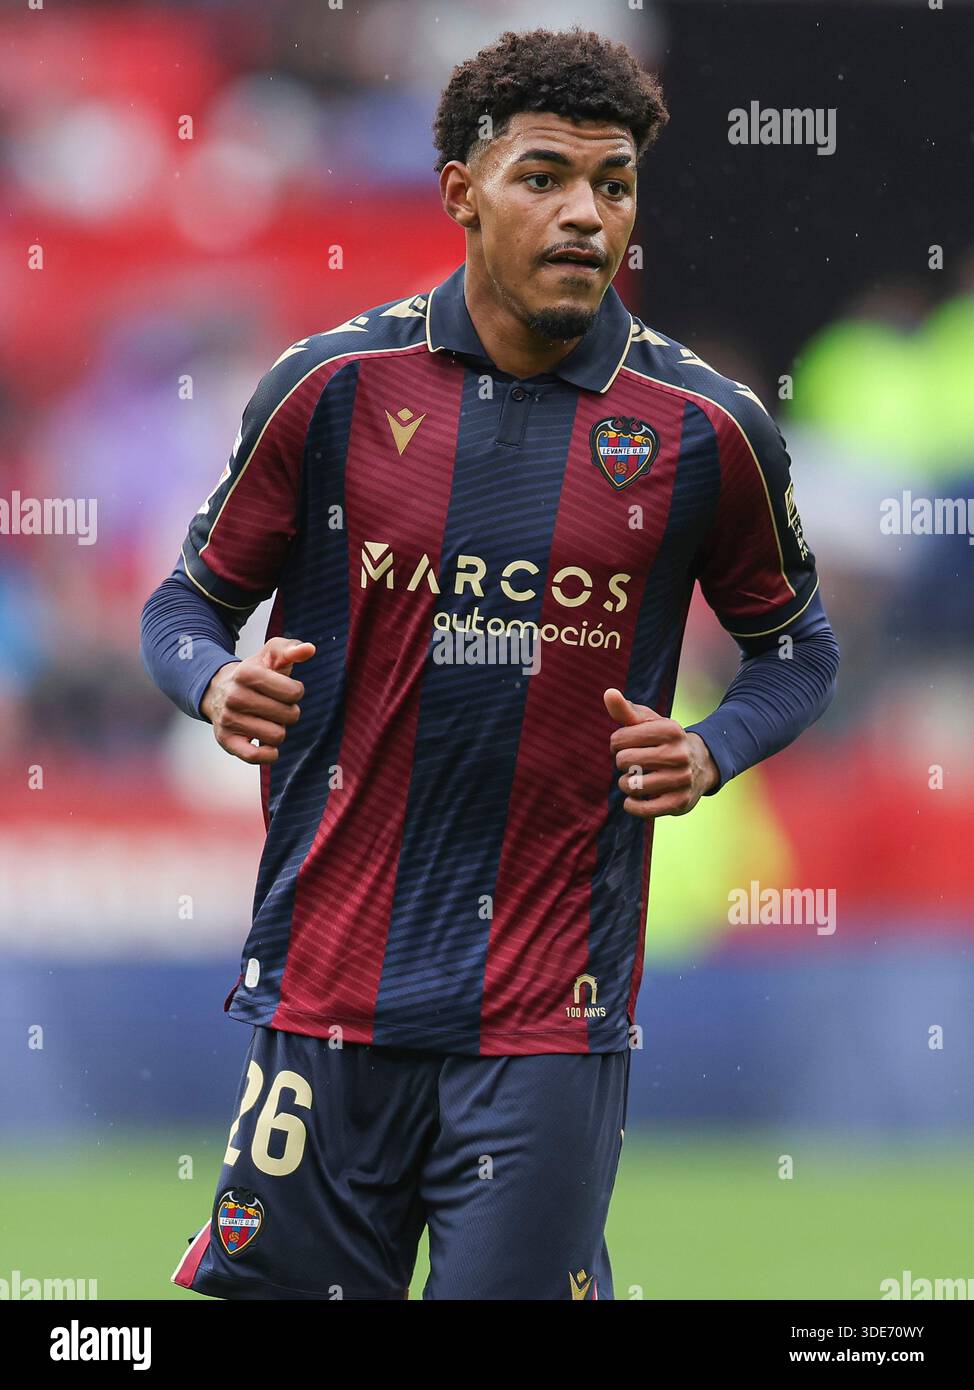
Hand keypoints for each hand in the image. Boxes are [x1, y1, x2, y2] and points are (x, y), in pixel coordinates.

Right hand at [201, 637, 315, 764]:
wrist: (219, 691)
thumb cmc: (255, 673)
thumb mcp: (270, 655)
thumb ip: (291, 649)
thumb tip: (309, 649)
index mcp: (247, 673)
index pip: (294, 693)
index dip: (295, 692)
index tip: (285, 690)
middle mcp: (234, 696)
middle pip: (289, 716)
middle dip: (288, 712)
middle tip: (275, 706)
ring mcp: (229, 719)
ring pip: (277, 736)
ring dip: (278, 730)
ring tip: (267, 719)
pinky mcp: (227, 741)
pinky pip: (255, 757)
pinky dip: (268, 754)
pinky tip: (267, 744)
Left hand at [603, 687, 718, 818]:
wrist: (701, 764)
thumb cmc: (665, 740)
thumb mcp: (649, 723)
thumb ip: (626, 710)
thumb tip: (608, 693)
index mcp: (670, 730)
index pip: (619, 739)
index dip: (617, 743)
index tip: (628, 744)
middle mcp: (679, 754)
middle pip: (623, 762)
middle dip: (623, 763)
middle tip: (635, 763)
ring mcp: (681, 779)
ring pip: (630, 786)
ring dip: (626, 784)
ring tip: (635, 779)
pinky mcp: (679, 803)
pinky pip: (641, 809)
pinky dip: (631, 805)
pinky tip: (634, 798)